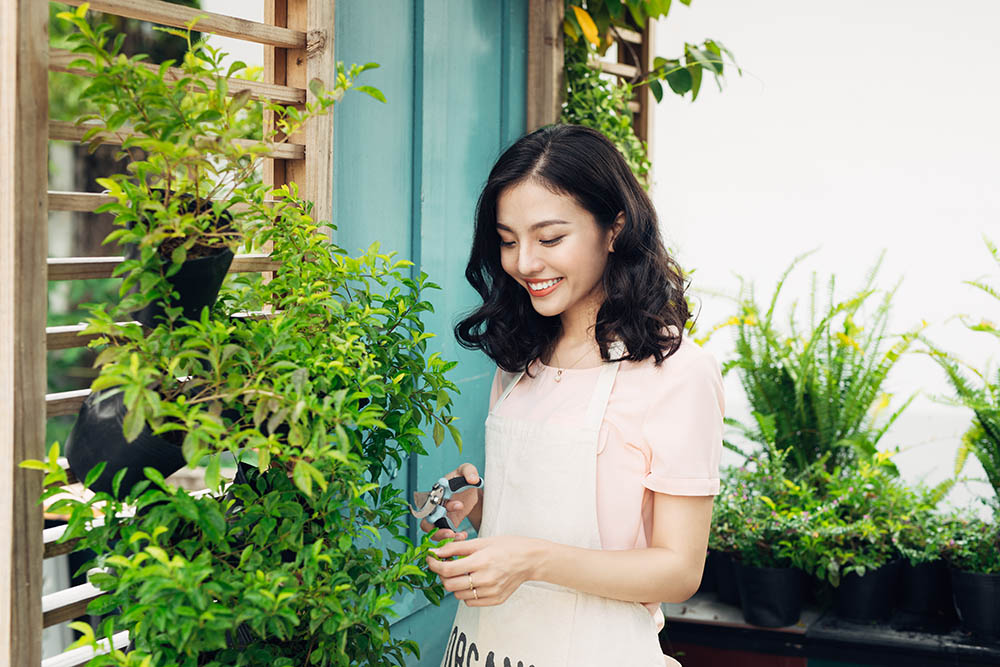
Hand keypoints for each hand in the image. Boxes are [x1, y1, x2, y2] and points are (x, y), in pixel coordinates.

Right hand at [419, 463, 480, 541]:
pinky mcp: (446, 524)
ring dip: (443, 538)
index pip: (433, 502)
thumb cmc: (462, 478)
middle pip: (426, 523)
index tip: (460, 505)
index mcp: (436, 492)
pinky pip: (443, 536)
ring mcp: (439, 517)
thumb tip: (472, 479)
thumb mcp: (466, 470)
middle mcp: (434, 506)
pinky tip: (463, 535)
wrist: (468, 488)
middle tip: (451, 532)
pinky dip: (452, 539)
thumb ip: (469, 471)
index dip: (444, 506)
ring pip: (432, 533)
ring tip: (459, 537)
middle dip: (437, 530)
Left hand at [425, 535, 544, 606]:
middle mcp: (486, 579)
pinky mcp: (495, 600)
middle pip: (449, 585)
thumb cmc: (507, 547)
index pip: (447, 569)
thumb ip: (456, 548)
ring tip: (464, 573)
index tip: (430, 560)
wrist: (530, 560)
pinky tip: (474, 582)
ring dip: (455, 585)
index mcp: (481, 561)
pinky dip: (467, 593)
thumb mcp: (481, 542)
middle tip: (447, 566)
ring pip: (458, 595)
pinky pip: (470, 602)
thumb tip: (436, 552)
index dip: (434, 565)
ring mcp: (491, 592)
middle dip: (442, 575)